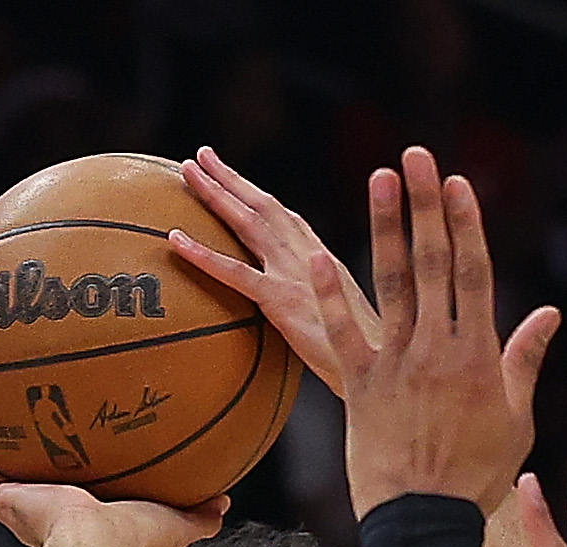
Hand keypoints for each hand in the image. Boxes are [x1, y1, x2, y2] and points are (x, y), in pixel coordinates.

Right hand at [0, 419, 228, 546]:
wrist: (96, 546)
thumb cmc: (133, 541)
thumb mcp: (173, 520)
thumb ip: (199, 513)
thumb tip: (227, 500)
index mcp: (76, 518)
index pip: (64, 496)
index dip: (60, 478)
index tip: (62, 451)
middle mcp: (40, 514)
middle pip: (20, 485)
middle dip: (15, 462)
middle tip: (11, 429)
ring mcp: (16, 509)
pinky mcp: (0, 504)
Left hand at [170, 146, 380, 399]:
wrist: (392, 371)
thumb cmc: (375, 356)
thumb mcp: (351, 322)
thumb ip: (328, 308)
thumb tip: (314, 318)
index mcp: (326, 261)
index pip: (288, 218)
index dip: (261, 195)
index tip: (239, 178)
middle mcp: (310, 257)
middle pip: (265, 206)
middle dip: (232, 178)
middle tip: (201, 155)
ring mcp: (294, 275)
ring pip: (248, 223)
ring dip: (216, 193)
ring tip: (187, 170)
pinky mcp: (282, 302)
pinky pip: (235, 273)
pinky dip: (203, 254)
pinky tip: (174, 238)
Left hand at [316, 147, 557, 515]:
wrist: (427, 523)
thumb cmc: (477, 477)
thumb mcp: (515, 420)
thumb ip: (525, 360)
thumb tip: (550, 314)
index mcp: (478, 354)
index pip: (474, 275)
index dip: (467, 225)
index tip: (460, 183)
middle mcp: (438, 349)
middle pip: (434, 264)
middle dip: (427, 205)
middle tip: (418, 155)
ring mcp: (397, 365)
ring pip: (391, 284)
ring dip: (385, 227)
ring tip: (380, 178)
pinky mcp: (361, 387)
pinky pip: (344, 334)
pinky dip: (331, 297)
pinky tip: (319, 256)